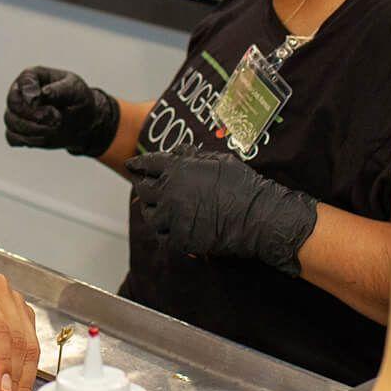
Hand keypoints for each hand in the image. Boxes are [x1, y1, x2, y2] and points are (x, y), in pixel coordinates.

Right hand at [4, 66, 120, 156]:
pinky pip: (12, 137)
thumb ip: (60, 90)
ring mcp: (18, 111)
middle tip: (56, 119)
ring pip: (11, 122)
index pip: (24, 81)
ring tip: (55, 129)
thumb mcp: (76, 90)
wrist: (83, 120)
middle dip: (34, 115)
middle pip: (14, 103)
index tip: (45, 103)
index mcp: (34, 76)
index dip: (30, 94)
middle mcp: (21, 92)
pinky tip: (45, 137)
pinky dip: (27, 140)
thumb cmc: (79, 99)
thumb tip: (44, 93)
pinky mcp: (18, 130)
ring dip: (34, 130)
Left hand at [127, 150, 319, 276]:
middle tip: (144, 188)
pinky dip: (165, 234)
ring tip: (156, 211)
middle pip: (143, 190)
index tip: (131, 165)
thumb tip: (178, 151)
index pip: (148, 163)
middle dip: (144, 188)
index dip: (138, 164)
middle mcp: (169, 191)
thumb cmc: (243, 184)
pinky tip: (169, 231)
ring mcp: (173, 217)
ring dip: (152, 212)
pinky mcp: (180, 239)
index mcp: (177, 168)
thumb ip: (193, 156)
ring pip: (149, 216)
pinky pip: (163, 237)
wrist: (259, 215)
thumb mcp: (218, 160)